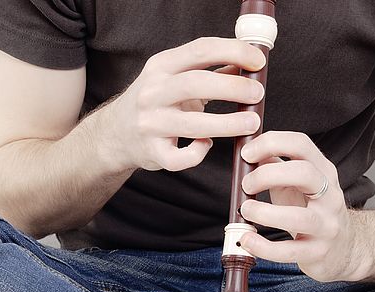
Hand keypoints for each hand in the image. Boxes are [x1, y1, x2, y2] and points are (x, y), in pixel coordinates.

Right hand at [96, 37, 266, 172]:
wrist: (116, 133)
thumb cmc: (156, 102)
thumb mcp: (176, 78)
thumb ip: (211, 72)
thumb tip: (249, 67)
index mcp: (161, 66)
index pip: (200, 50)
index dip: (233, 52)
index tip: (258, 60)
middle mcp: (152, 92)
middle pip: (196, 83)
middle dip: (232, 88)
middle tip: (257, 93)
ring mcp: (150, 123)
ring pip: (192, 124)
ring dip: (227, 124)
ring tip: (252, 123)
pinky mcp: (152, 152)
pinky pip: (179, 158)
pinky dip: (197, 152)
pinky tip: (206, 144)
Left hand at [238, 132, 370, 281]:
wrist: (345, 248)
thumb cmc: (313, 212)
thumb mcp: (297, 185)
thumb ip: (275, 168)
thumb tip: (248, 153)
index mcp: (323, 172)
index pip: (301, 145)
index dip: (271, 143)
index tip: (246, 153)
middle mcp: (330, 195)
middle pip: (304, 173)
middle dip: (268, 175)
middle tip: (246, 185)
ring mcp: (327, 225)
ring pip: (299, 217)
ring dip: (265, 213)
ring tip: (246, 211)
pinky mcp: (319, 252)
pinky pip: (290, 250)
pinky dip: (264, 247)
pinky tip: (248, 240)